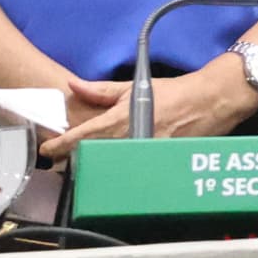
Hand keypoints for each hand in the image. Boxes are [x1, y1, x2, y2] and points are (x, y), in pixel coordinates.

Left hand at [39, 64, 257, 160]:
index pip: (78, 138)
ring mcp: (138, 156)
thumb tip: (73, 85)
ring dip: (92, 166)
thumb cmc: (174, 93)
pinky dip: (115, 170)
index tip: (46, 149)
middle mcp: (125, 141)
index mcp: (117, 120)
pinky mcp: (152, 166)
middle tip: (62, 158)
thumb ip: (101, 90)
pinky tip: (112, 169)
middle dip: (72, 159)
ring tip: (85, 164)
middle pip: (87, 158)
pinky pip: (126, 172)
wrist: (210, 102)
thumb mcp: (135, 86)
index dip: (58, 146)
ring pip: (104, 167)